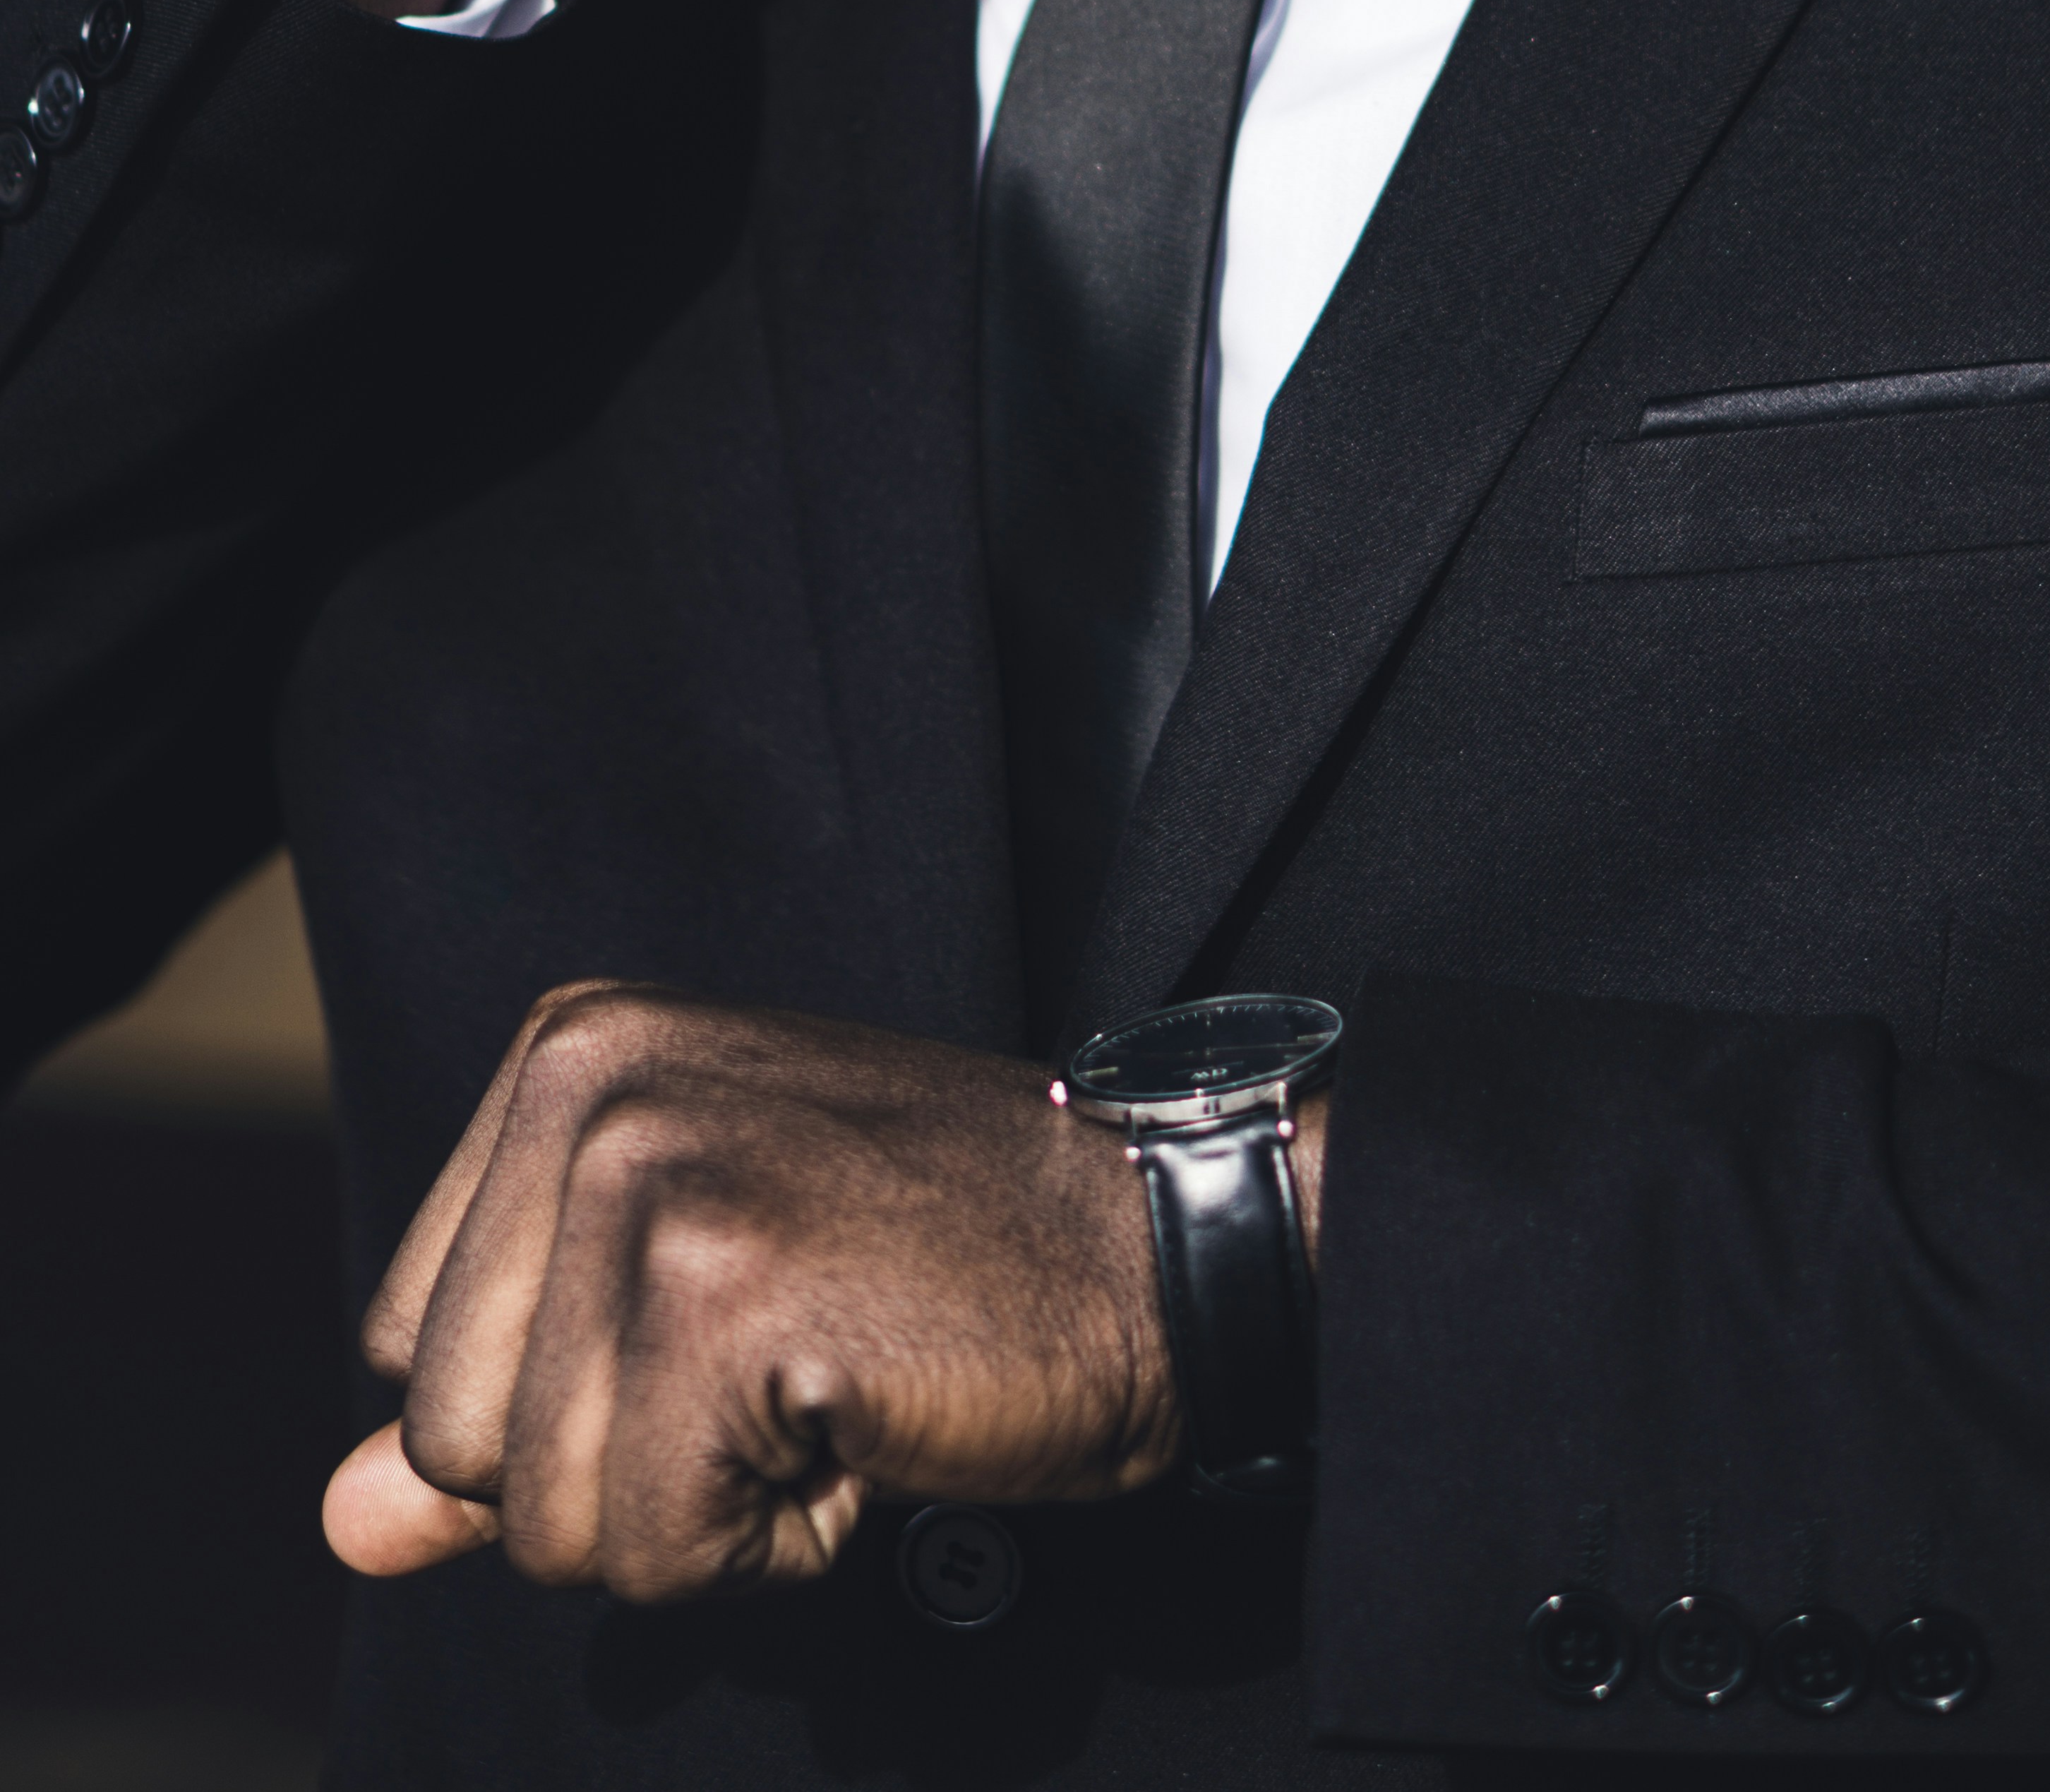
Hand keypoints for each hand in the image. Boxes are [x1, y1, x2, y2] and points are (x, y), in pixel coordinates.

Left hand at [321, 983, 1231, 1600]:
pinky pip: (650, 1553)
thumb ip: (508, 1406)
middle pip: (458, 1440)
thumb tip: (344, 1525)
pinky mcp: (723, 1290)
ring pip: (541, 1519)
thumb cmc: (929, 1265)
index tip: (731, 1326)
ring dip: (699, 1516)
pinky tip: (863, 1425)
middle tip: (787, 1368)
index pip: (417, 1348)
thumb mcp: (686, 1301)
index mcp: (568, 1050)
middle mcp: (591, 1081)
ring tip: (827, 1388)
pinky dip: (770, 1546)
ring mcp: (653, 1174)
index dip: (569, 1405)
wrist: (1152, 1240)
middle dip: (621, 1474)